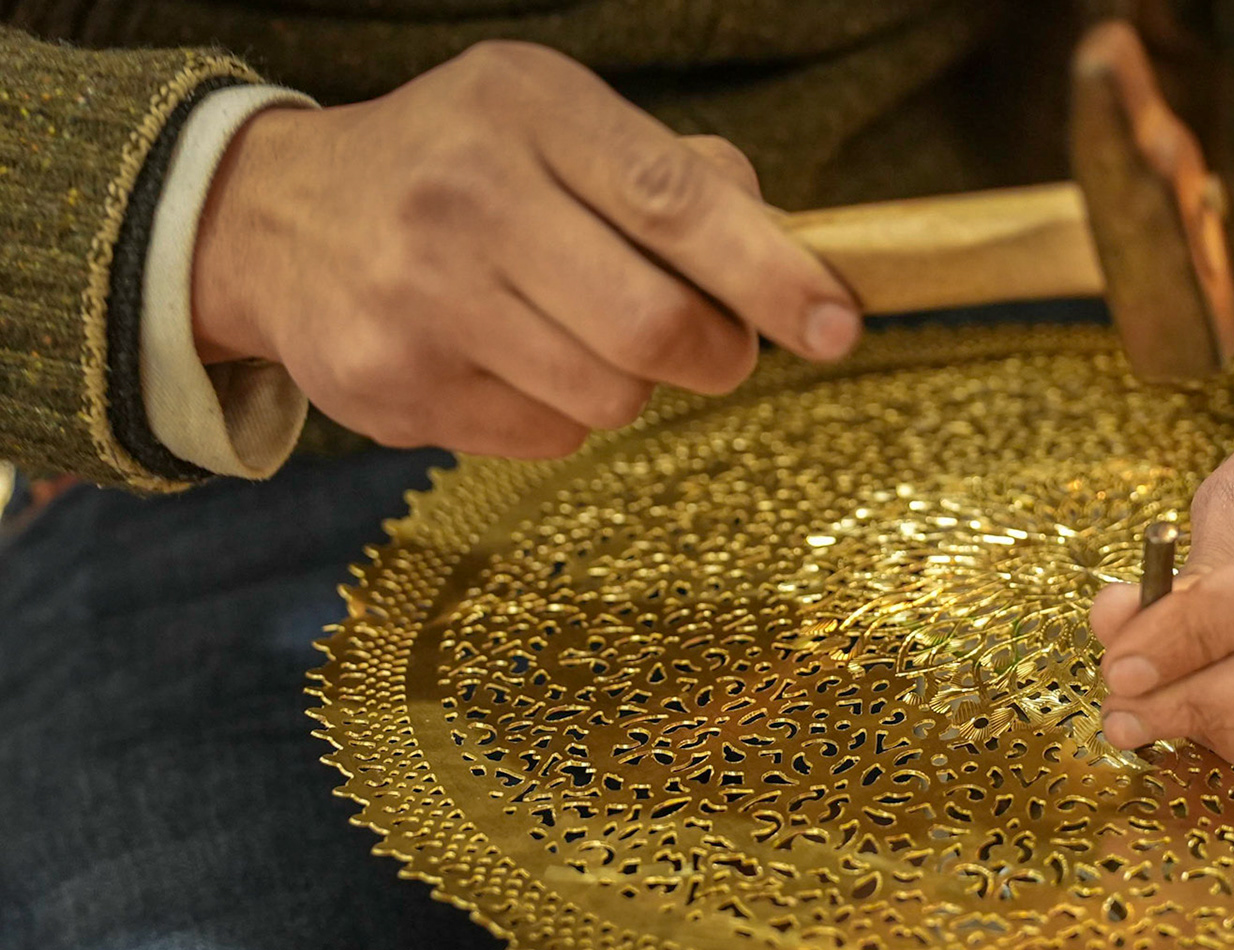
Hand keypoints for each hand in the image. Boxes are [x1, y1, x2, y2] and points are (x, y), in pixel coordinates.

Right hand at [192, 40, 860, 458]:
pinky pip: (546, 439)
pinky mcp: (392, 385)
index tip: (836, 325)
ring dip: (630, 386)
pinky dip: (559, 415)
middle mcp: (464, 197)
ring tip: (580, 335)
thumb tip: (787, 252)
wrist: (279, 219)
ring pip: (607, 400)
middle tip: (715, 349)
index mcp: (526, 109)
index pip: (674, 202)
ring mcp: (419, 299)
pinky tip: (510, 361)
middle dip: (715, 354)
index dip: (770, 273)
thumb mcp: (557, 123)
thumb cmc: (462, 167)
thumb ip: (674, 175)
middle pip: (653, 326)